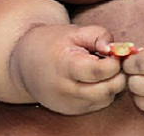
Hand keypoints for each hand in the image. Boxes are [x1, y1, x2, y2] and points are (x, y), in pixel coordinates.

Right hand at [10, 24, 125, 114]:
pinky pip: (99, 105)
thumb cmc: (52, 44)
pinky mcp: (72, 111)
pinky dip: (104, 92)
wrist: (25, 64)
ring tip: (101, 69)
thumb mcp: (74, 31)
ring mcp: (69, 104)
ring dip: (112, 84)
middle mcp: (66, 90)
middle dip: (117, 74)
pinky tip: (95, 79)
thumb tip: (116, 49)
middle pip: (107, 89)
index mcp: (65, 66)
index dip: (114, 61)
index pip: (100, 71)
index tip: (112, 52)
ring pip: (106, 99)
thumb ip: (99, 35)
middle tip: (110, 60)